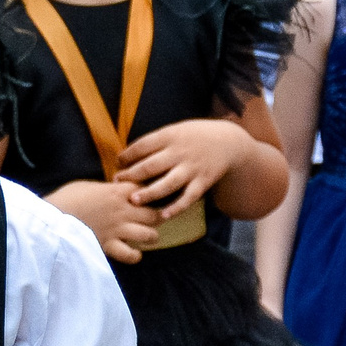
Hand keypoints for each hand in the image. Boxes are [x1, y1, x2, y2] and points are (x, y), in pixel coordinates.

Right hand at [45, 180, 164, 264]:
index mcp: (118, 192)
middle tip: (151, 219)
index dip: (151, 194)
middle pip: (155, 214)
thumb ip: (107, 190)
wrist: (53, 217)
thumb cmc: (67, 197)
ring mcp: (118, 229)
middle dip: (156, 216)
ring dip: (150, 236)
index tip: (148, 196)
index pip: (147, 190)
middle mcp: (124, 210)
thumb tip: (115, 192)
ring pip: (150, 235)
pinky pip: (132, 255)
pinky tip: (133, 252)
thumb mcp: (89, 185)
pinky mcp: (110, 246)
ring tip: (145, 236)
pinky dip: (135, 255)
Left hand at [117, 120, 244, 211]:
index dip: (128, 155)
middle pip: (151, 165)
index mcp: (170, 136)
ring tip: (133, 200)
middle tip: (116, 182)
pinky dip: (176, 207)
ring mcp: (192, 168)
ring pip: (167, 183)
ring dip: (149, 193)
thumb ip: (155, 142)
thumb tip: (127, 155)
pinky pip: (188, 197)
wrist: (229, 142)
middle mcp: (180, 152)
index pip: (143, 145)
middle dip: (131, 174)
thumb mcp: (175, 131)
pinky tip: (163, 214)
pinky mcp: (203, 182)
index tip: (118, 163)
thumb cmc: (194, 137)